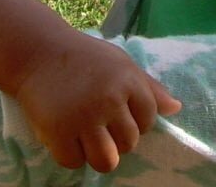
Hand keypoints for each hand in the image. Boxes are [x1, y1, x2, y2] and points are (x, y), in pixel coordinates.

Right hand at [15, 33, 180, 171]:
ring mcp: (84, 117)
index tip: (119, 111)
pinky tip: (66, 134)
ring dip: (98, 154)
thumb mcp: (121, 63)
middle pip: (130, 143)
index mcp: (128, 80)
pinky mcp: (58, 132)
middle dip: (117, 138)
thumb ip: (149, 87)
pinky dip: (71, 154)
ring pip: (107, 161)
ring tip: (88, 136)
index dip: (137, 120)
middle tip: (100, 121)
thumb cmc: (86, 58)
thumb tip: (176, 109)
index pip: (149, 119)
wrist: (39, 52)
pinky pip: (74, 162)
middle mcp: (109, 99)